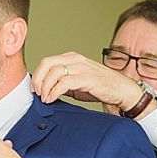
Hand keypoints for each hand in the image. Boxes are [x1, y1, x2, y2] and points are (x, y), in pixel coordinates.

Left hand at [32, 52, 146, 113]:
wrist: (121, 89)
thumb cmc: (100, 86)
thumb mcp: (77, 82)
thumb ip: (62, 83)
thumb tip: (46, 90)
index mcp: (72, 58)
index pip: (47, 61)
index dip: (38, 75)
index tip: (35, 88)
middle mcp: (76, 59)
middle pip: (47, 64)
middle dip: (38, 80)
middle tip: (37, 93)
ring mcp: (82, 67)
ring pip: (54, 73)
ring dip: (45, 88)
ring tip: (45, 99)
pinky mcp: (87, 78)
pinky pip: (64, 83)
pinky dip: (54, 92)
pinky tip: (52, 99)